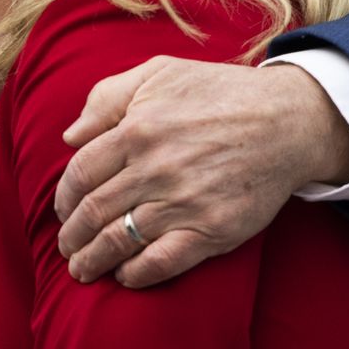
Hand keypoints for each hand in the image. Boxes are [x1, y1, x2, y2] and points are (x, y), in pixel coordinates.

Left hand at [53, 55, 348, 287]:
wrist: (287, 121)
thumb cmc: (219, 92)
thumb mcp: (158, 73)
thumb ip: (106, 97)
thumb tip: (70, 136)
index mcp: (136, 129)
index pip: (80, 173)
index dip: (64, 197)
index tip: (61, 211)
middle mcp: (154, 168)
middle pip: (94, 211)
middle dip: (72, 235)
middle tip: (66, 247)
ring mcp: (183, 202)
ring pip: (120, 240)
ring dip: (93, 260)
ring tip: (82, 270)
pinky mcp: (212, 230)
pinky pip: (162, 261)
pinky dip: (136, 274)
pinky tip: (125, 276)